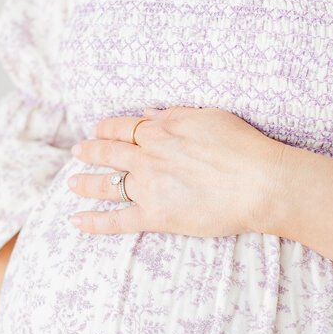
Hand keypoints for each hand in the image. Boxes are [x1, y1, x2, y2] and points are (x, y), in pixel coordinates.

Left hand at [66, 105, 287, 235]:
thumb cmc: (242, 146)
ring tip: (72, 183)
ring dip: (85, 182)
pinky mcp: (156, 216)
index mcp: (159, 130)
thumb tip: (148, 111)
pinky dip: (94, 222)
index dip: (107, 128)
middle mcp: (147, 156)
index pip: (122, 126)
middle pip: (107, 152)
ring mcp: (148, 187)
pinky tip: (76, 221)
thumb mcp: (209, 116)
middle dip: (89, 151)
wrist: (260, 182)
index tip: (98, 130)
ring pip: (106, 184)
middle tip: (77, 152)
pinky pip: (117, 220)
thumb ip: (175, 113)